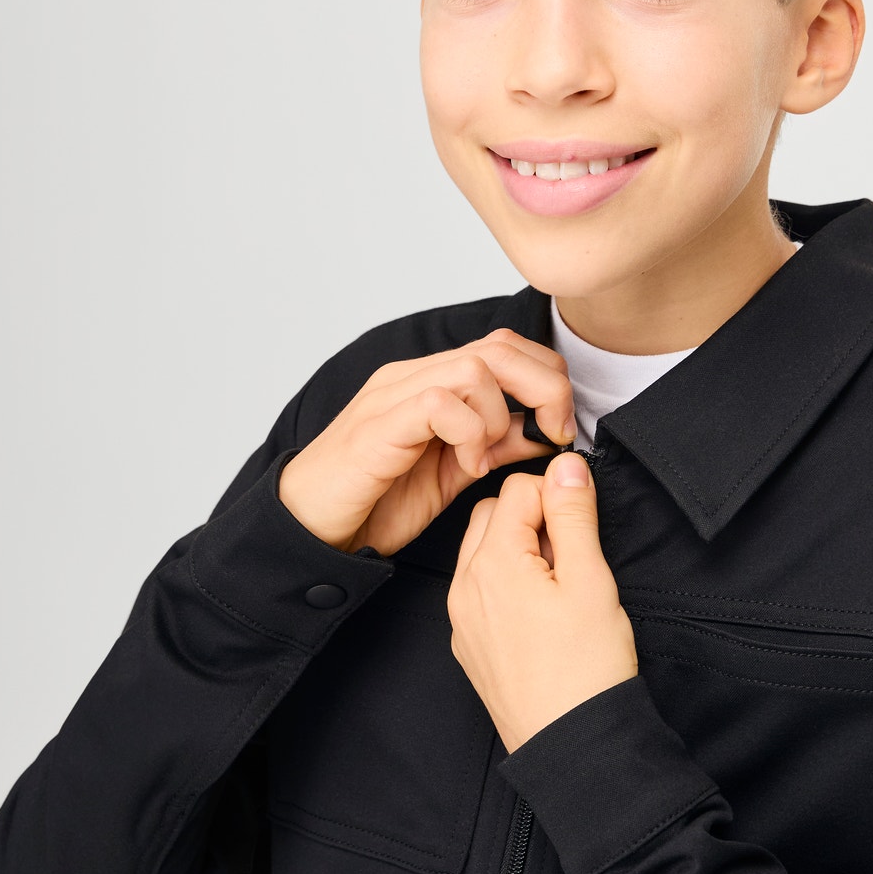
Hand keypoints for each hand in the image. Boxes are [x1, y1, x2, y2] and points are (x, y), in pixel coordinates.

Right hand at [277, 329, 574, 556]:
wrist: (312, 526)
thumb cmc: (375, 500)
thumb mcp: (455, 472)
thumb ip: (497, 445)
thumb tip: (545, 431)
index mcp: (433, 382)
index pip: (506, 348)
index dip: (547, 380)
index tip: (560, 429)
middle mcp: (414, 376)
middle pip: (501, 347)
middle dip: (545, 389)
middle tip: (553, 434)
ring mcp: (395, 395)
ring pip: (476, 368)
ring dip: (500, 418)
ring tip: (487, 460)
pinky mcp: (381, 423)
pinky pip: (442, 403)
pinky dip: (469, 434)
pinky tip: (466, 467)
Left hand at [448, 450, 638, 753]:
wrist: (571, 745)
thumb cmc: (587, 669)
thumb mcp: (590, 579)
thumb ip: (573, 515)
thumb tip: (566, 464)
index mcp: (493, 563)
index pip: (518, 488)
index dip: (558, 497)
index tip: (584, 524)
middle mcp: (465, 586)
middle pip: (493, 514)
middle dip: (534, 519)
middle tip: (574, 555)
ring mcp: (462, 618)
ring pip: (484, 551)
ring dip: (519, 549)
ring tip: (560, 584)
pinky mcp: (468, 644)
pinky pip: (480, 591)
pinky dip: (508, 584)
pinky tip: (543, 614)